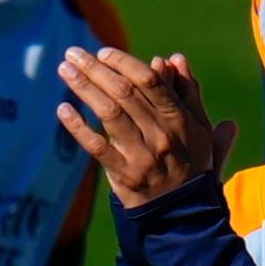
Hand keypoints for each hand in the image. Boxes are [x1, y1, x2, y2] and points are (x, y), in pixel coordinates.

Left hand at [56, 48, 236, 208]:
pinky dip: (78, 126)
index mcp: (180, 119)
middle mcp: (161, 134)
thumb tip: (174, 58)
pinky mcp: (124, 175)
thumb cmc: (192, 164)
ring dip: (84, 88)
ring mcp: (142, 156)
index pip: (149, 82)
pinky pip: (96, 147)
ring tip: (65, 70)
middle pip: (124, 93)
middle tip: (73, 53)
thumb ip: (189, 92)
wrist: (185, 213)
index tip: (103, 52)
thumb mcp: (200, 127)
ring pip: (108, 114)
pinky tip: (64, 108)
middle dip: (95, 69)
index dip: (124, 63)